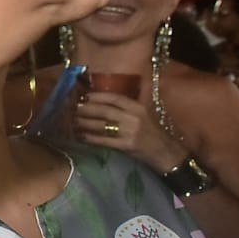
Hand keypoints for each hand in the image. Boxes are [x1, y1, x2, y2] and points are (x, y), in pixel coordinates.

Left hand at [74, 92, 188, 171]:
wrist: (165, 151)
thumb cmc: (154, 130)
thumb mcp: (147, 111)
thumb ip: (135, 99)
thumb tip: (125, 86)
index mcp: (138, 107)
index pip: (115, 98)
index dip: (98, 96)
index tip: (85, 95)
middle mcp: (133, 117)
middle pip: (105, 111)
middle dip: (87, 109)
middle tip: (74, 108)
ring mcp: (129, 132)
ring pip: (101, 125)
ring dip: (85, 123)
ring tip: (73, 121)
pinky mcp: (126, 146)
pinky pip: (104, 141)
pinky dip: (91, 138)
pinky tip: (81, 136)